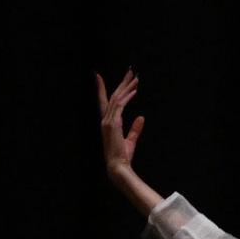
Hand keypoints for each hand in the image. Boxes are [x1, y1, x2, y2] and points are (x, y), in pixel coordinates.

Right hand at [94, 68, 147, 189]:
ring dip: (127, 87)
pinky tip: (134, 91)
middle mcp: (105, 120)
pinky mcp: (113, 124)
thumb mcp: (130, 140)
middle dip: (122, 83)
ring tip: (135, 78)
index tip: (98, 76)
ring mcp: (108, 121)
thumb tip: (141, 117)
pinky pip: (120, 106)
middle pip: (113, 96)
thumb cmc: (123, 157)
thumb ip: (135, 129)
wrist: (118, 166)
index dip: (101, 88)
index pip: (104, 102)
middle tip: (130, 72)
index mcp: (107, 123)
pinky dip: (127, 97)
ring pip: (117, 98)